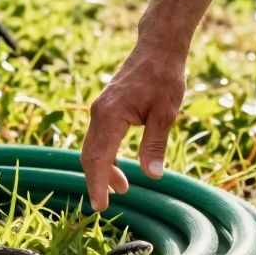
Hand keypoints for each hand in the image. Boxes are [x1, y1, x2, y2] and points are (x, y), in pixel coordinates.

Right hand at [80, 43, 186, 211]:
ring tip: (122, 189)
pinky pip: (98, 138)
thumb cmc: (164, 76)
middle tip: (106, 206)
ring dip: (103, 170)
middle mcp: (99, 113)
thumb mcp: (166, 112)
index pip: (99, 158)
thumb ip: (155, 145)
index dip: (98, 185)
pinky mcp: (105, 108)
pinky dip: (105, 156)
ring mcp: (100, 109)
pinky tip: (120, 168)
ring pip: (93, 148)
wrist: (157, 47)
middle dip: (97, 181)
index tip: (101, 207)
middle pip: (90, 155)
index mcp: (111, 115)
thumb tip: (152, 176)